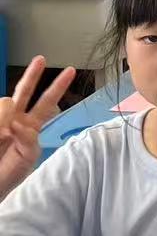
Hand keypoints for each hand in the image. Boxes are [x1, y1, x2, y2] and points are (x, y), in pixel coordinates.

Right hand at [0, 56, 75, 197]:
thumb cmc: (8, 175)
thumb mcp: (27, 159)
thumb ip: (27, 141)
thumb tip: (15, 125)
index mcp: (30, 126)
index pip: (46, 103)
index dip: (57, 87)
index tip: (70, 71)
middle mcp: (14, 119)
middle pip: (24, 91)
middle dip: (33, 75)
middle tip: (41, 59)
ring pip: (6, 103)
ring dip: (4, 119)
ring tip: (2, 139)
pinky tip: (0, 136)